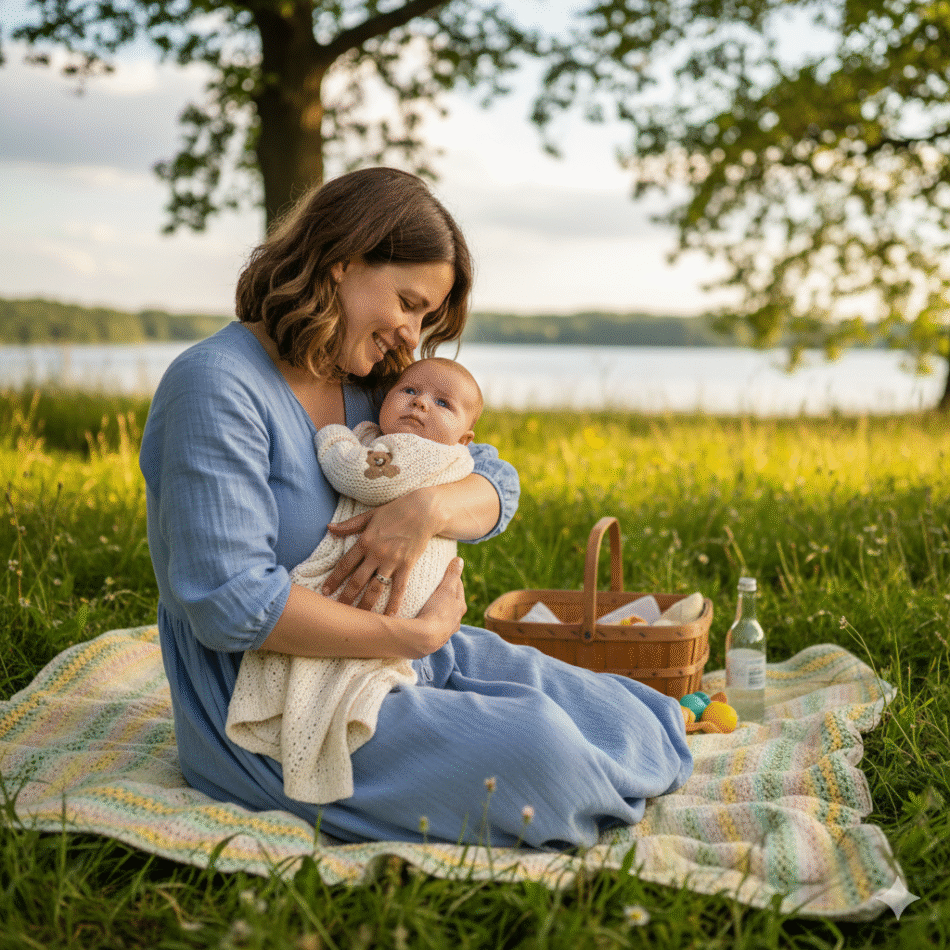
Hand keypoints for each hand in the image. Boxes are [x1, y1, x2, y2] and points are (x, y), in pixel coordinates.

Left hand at [321, 488, 442, 614]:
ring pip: (375, 588)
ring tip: (358, 619)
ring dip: (365, 605)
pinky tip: (389, 617)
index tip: (324, 591)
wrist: (424, 511)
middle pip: (357, 581)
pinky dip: (394, 603)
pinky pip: (399, 588)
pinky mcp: (407, 565)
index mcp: (365, 541)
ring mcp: (392, 561)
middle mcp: (376, 554)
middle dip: (345, 597)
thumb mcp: (370, 515)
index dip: (333, 579)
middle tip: (336, 611)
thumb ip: (349, 524)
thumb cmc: (396, 510)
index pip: (344, 564)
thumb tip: (329, 528)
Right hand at [405, 557, 466, 656]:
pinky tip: (419, 620)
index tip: (446, 572)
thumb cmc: (437, 612)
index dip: (453, 579)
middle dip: (445, 596)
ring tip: (426, 603)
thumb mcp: (446, 590)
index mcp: (459, 609)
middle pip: (451, 604)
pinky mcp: (430, 641)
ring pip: (442, 618)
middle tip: (435, 586)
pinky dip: (426, 621)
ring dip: (436, 610)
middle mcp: (454, 622)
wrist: (423, 639)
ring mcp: (443, 633)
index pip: (458, 589)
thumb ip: (452, 575)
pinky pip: (430, 628)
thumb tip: (459, 560)